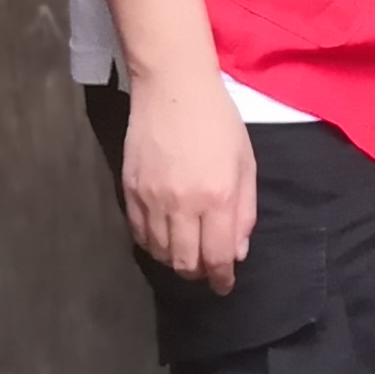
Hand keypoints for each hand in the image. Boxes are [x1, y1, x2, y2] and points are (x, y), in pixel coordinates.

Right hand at [122, 72, 257, 289]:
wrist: (172, 88)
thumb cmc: (218, 122)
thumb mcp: (245, 164)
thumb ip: (243, 211)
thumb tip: (236, 252)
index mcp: (217, 197)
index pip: (216, 256)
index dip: (221, 278)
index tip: (224, 285)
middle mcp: (182, 204)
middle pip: (184, 262)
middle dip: (198, 272)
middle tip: (206, 268)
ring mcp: (151, 198)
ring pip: (159, 252)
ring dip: (174, 260)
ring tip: (186, 252)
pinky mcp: (129, 190)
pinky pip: (138, 233)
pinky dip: (151, 244)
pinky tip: (163, 237)